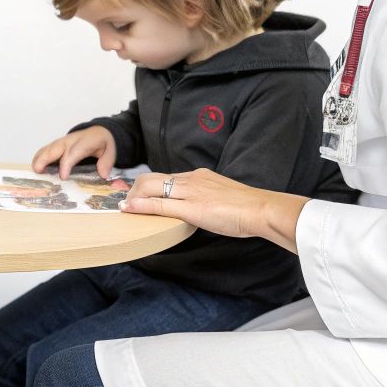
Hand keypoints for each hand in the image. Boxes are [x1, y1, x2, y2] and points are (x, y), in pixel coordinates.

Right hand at [30, 125, 115, 179]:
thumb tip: (103, 174)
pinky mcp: (57, 145)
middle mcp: (70, 141)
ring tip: (34, 171)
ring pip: (47, 149)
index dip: (66, 164)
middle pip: (55, 149)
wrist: (99, 131)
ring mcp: (62, 142)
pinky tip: (35, 167)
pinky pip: (46, 149)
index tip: (62, 177)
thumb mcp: (110, 151)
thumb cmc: (103, 143)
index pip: (72, 153)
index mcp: (83, 143)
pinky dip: (39, 157)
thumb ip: (107, 162)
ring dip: (39, 158)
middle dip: (45, 159)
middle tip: (39, 172)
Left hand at [120, 168, 305, 251]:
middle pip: (152, 178)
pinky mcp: (191, 207)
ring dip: (134, 197)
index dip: (147, 185)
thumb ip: (206, 199)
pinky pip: (160, 204)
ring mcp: (190, 192)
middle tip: (125, 201)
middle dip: (134, 189)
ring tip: (124, 207)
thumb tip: (198, 209)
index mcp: (199, 176)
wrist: (261, 209)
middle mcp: (191, 179)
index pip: (165, 177)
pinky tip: (130, 209)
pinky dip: (141, 206)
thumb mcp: (221, 197)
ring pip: (152, 187)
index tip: (137, 193)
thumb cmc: (247, 207)